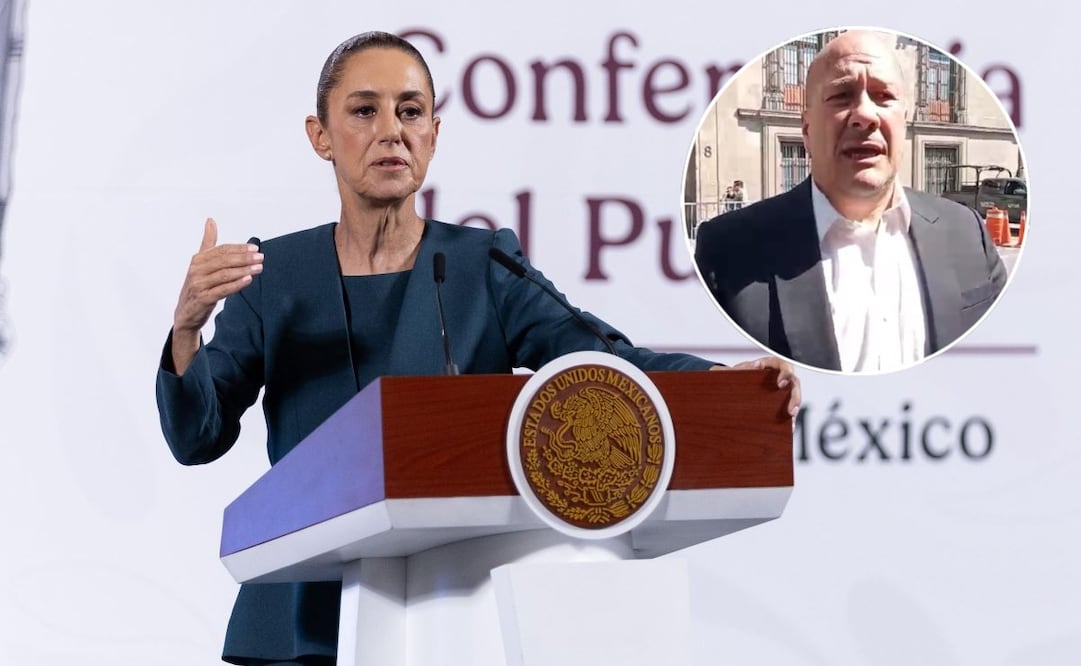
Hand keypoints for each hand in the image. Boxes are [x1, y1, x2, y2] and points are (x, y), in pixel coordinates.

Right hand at [170, 218, 262, 373]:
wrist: (186, 313)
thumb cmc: (198, 285)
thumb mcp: (201, 263)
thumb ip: (208, 242)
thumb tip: (211, 220)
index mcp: (198, 259)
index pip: (221, 250)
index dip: (238, 248)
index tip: (254, 247)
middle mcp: (196, 270)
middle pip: (224, 261)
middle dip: (244, 258)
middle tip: (260, 257)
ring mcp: (199, 285)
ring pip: (225, 274)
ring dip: (244, 270)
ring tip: (259, 267)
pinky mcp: (203, 299)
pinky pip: (222, 290)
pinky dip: (236, 284)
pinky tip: (248, 280)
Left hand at [711, 356, 801, 416]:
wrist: (729, 387)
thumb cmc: (735, 375)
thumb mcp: (736, 370)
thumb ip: (743, 367)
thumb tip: (755, 366)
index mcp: (770, 365)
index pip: (784, 365)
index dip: (785, 374)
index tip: (780, 384)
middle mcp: (779, 376)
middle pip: (793, 383)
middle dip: (795, 396)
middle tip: (791, 409)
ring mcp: (780, 390)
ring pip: (793, 396)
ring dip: (794, 407)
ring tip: (791, 419)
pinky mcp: (779, 402)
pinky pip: (788, 409)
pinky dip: (789, 418)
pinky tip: (788, 427)